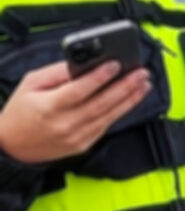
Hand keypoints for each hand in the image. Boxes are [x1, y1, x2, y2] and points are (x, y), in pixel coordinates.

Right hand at [0, 61, 150, 162]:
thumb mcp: (31, 84)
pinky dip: (120, 111)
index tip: (116, 64)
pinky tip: (131, 99)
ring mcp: (76, 137)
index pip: (79, 90)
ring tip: (144, 84)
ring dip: (130, 99)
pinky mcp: (83, 145)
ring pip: (109, 116)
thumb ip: (57, 72)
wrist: (12, 147)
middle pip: (102, 103)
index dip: (99, 77)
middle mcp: (65, 124)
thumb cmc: (20, 112)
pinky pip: (106, 125)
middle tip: (142, 73)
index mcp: (49, 107)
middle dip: (125, 86)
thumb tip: (83, 63)